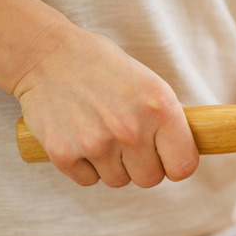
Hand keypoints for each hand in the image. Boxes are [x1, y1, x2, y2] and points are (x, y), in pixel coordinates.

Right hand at [14, 27, 198, 187]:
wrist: (45, 54)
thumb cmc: (104, 68)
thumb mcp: (149, 84)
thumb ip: (169, 119)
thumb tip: (189, 149)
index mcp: (160, 109)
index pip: (183, 166)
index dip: (175, 165)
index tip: (166, 158)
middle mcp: (131, 129)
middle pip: (150, 179)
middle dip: (142, 166)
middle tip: (128, 142)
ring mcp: (96, 143)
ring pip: (118, 181)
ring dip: (112, 165)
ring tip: (101, 133)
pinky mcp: (64, 154)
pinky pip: (88, 180)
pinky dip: (84, 166)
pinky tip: (79, 136)